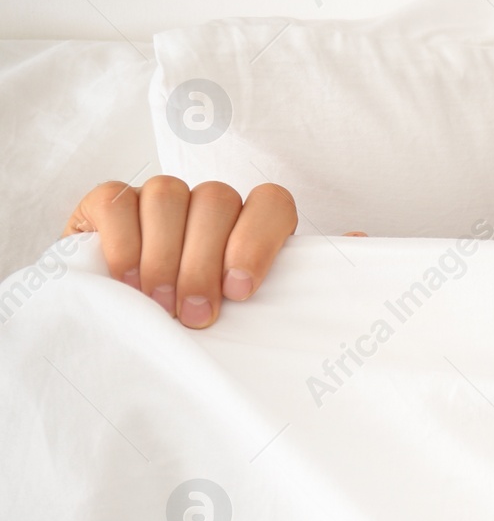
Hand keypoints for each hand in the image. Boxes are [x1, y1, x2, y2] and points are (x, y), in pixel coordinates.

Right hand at [62, 177, 297, 328]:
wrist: (128, 326)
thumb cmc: (203, 316)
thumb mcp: (255, 306)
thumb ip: (302, 276)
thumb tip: (356, 239)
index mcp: (251, 221)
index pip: (271, 202)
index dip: (257, 241)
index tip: (239, 291)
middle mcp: (208, 203)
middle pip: (217, 201)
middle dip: (204, 262)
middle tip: (194, 315)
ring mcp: (157, 197)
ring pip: (168, 194)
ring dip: (165, 255)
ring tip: (160, 305)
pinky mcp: (109, 202)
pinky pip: (117, 200)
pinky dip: (124, 242)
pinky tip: (127, 280)